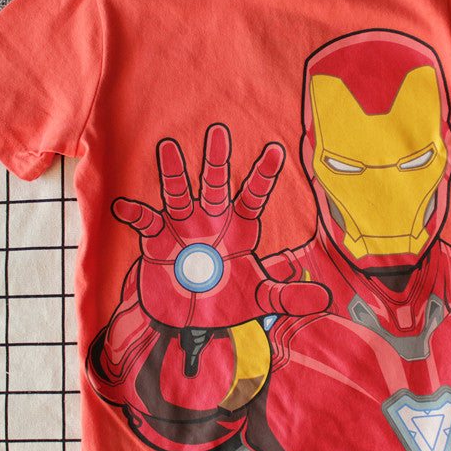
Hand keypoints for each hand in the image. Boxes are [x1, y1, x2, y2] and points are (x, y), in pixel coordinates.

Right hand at [112, 123, 329, 328]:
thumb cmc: (225, 301)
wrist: (186, 319)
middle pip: (214, 186)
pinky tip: (124, 206)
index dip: (263, 175)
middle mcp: (211, 222)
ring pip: (179, 196)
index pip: (253, 198)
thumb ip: (288, 296)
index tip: (276, 150)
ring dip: (173, 174)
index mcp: (238, 230)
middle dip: (216, 161)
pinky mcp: (157, 243)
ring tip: (168, 148)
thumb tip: (326, 299)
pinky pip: (147, 225)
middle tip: (219, 131)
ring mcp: (183, 229)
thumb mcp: (259, 300)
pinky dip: (136, 215)